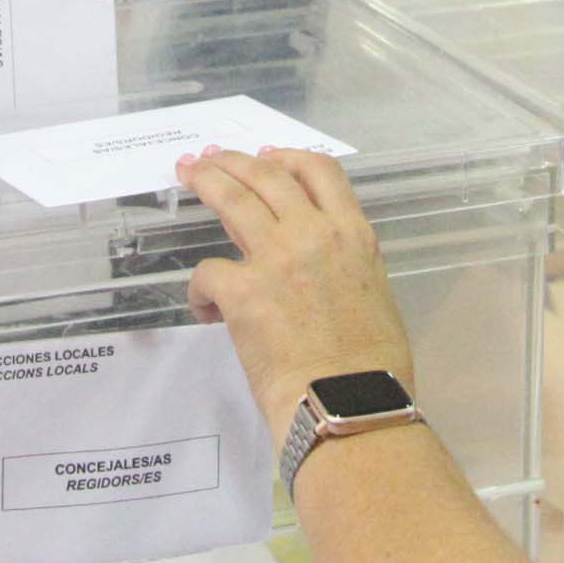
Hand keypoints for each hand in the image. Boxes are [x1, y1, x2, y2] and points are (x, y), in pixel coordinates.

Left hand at [178, 148, 416, 448]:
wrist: (349, 406)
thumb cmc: (372, 370)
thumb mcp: (374, 297)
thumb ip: (345, 269)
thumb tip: (318, 275)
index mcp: (354, 237)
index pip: (322, 172)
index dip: (288, 157)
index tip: (268, 156)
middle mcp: (316, 235)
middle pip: (267, 175)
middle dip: (234, 161)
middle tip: (211, 159)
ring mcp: (277, 259)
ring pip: (233, 199)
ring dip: (207, 181)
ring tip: (189, 175)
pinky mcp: (243, 291)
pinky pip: (207, 272)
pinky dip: (199, 288)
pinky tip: (203, 309)